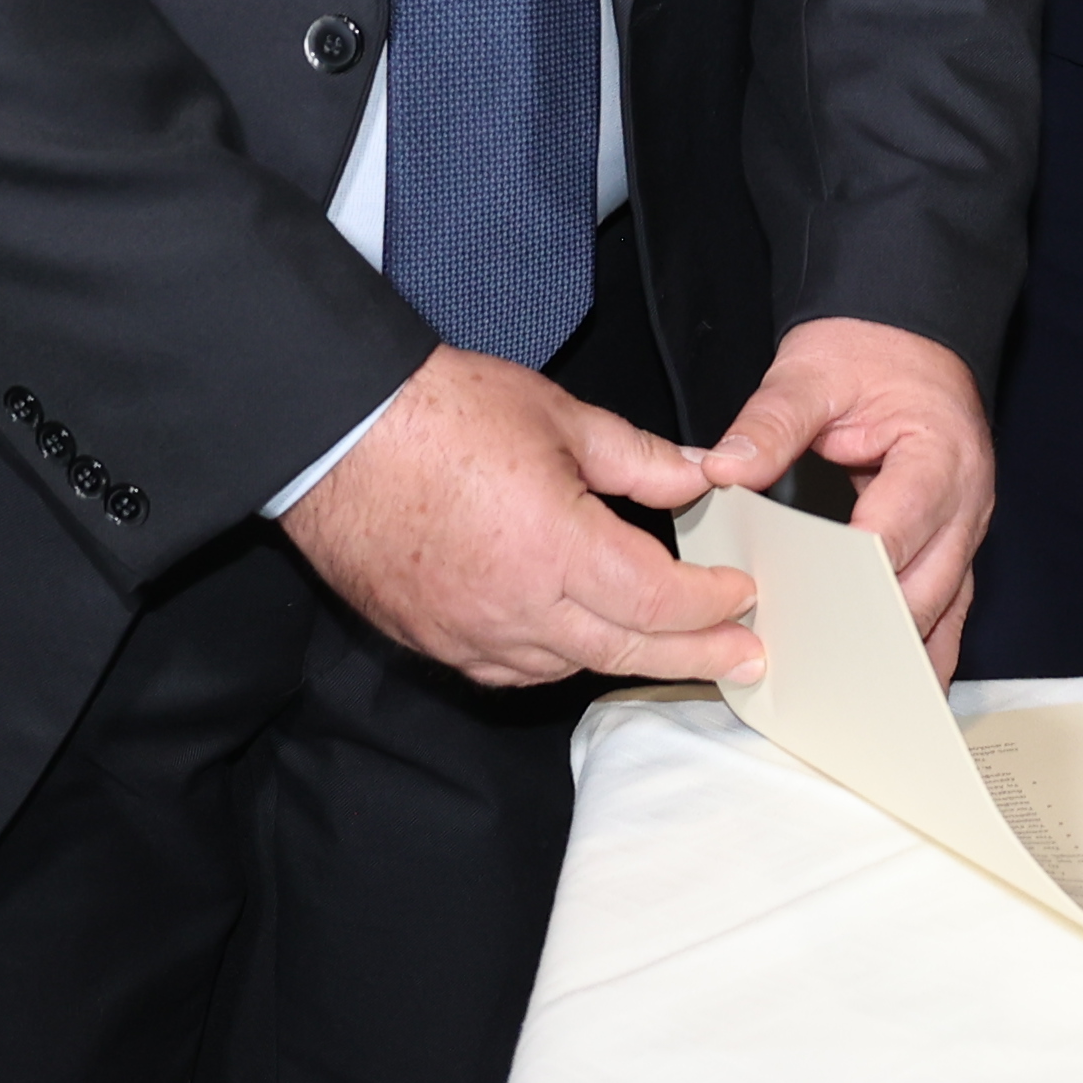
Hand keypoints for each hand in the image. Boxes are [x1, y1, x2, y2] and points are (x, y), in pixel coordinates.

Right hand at [278, 346, 760, 690]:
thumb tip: (700, 476)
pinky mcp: (434, 639)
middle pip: (626, 650)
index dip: (710, 604)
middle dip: (695, 657)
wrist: (337, 434)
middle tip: (745, 659)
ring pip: (569, 667)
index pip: (658, 600)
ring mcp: (471, 633)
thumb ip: (641, 459)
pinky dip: (556, 659)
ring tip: (669, 645)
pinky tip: (577, 639)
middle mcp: (517, 607)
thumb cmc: (440, 414)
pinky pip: (512, 668)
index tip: (743, 597)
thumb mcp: (562, 418)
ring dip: (624, 657)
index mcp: (558, 549)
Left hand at [695, 319, 1000, 677]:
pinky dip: (920, 646)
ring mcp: (966, 528)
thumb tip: (724, 470)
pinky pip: (947, 608)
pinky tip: (893, 687)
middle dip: (870, 635)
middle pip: (922, 589)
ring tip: (852, 707)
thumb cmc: (867, 353)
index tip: (802, 615)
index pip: (893, 534)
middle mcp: (965, 502)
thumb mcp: (811, 372)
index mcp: (938, 455)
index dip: (850, 579)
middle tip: (810, 674)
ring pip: (944, 612)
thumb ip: (770, 422)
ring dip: (903, 657)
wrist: (911, 334)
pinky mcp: (954, 544)